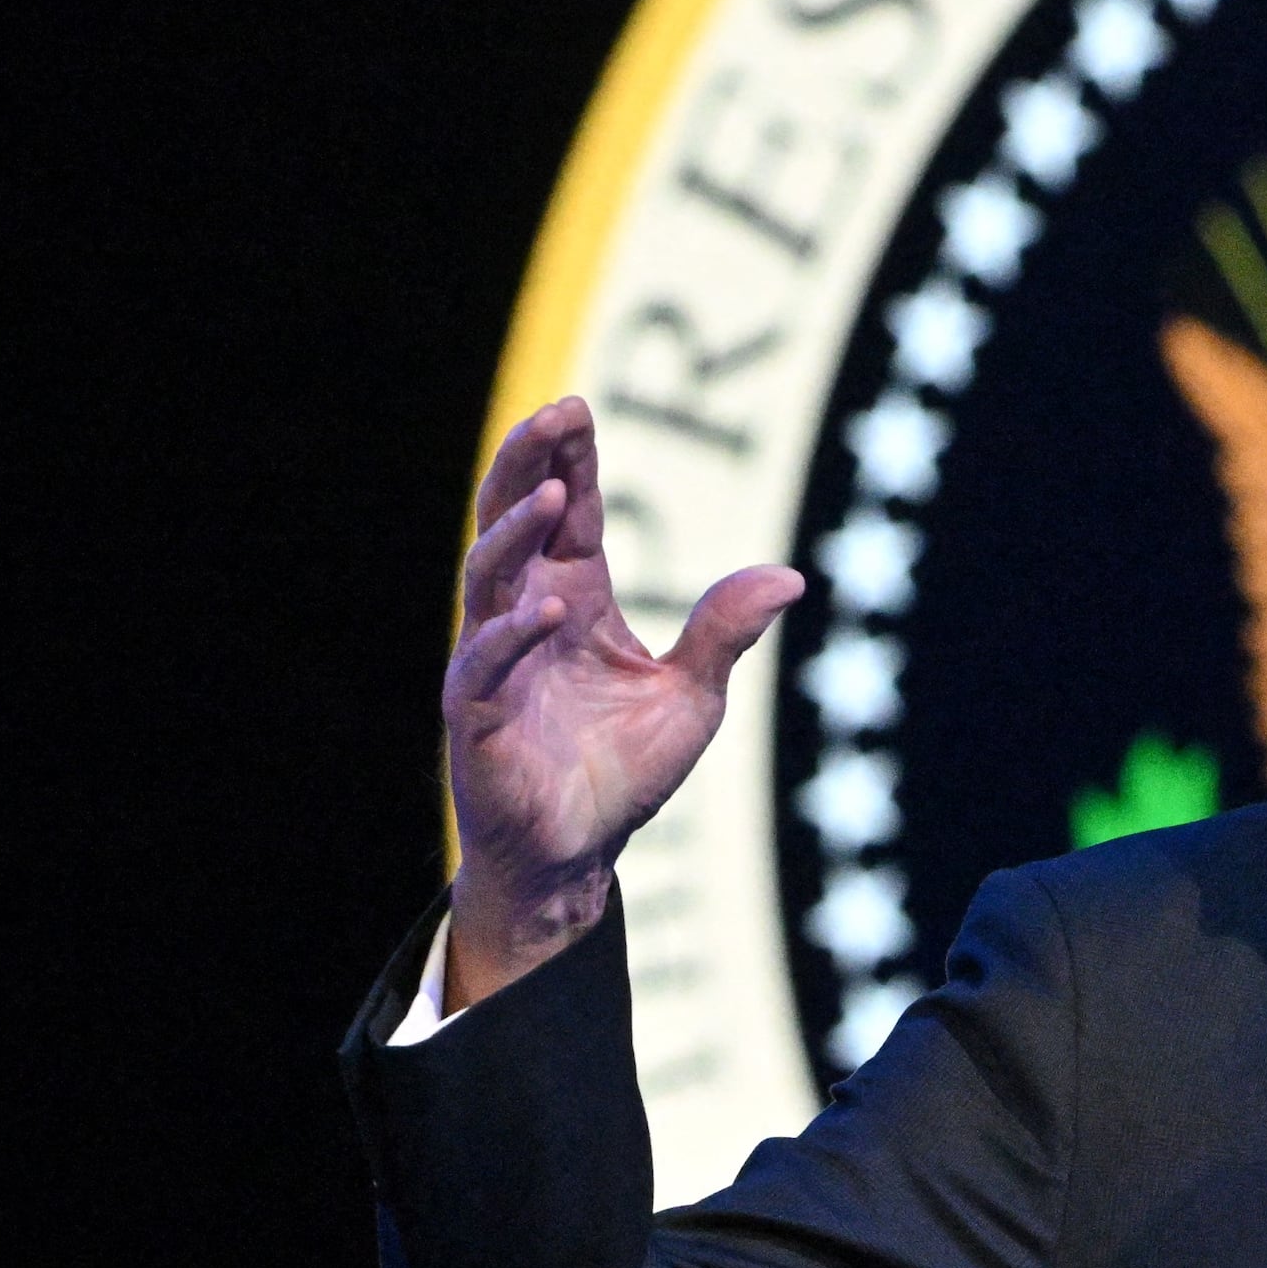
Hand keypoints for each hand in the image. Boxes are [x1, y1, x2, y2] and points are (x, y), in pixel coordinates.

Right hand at [437, 398, 800, 1010]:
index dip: (570, 460)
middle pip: (512, 520)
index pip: (567, 514)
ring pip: (488, 578)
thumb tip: (791, 576)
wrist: (576, 858)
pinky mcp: (475, 716)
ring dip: (517, 532)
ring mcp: (492, 664)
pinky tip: (550, 611)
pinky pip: (484, 664)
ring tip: (556, 495)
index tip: (580, 409)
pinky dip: (514, 635)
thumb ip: (727, 633)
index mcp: (573, 598)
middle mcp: (525, 617)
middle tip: (555, 414)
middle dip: (529, 464)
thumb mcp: (692, 697)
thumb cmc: (624, 775)